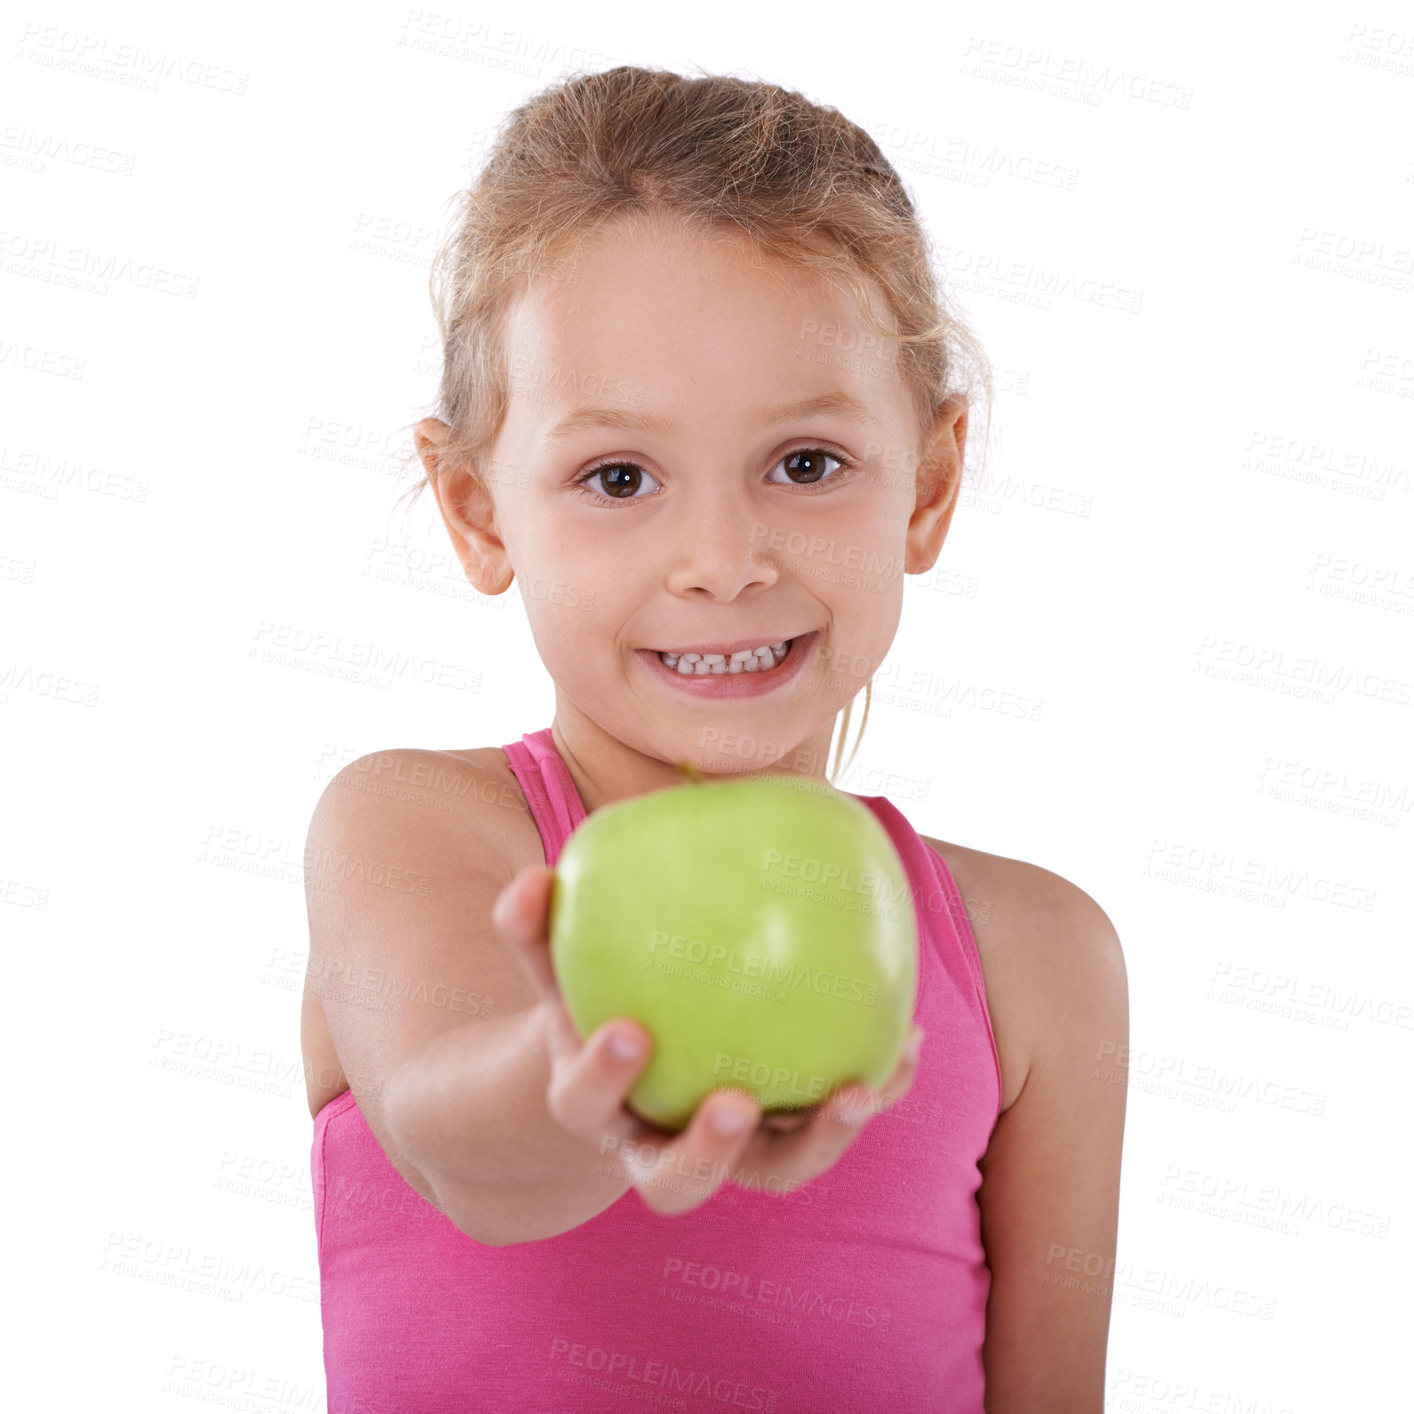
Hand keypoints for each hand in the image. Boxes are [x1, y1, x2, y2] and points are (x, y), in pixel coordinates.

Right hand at [491, 863, 923, 1217]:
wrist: (633, 1064)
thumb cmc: (593, 1000)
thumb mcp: (557, 969)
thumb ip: (537, 929)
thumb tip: (533, 877)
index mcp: (594, 1105)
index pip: (585, 1104)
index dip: (603, 1077)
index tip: (630, 1031)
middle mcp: (656, 1145)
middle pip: (675, 1183)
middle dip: (707, 1152)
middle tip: (738, 1103)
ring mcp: (727, 1152)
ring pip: (770, 1173)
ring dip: (819, 1141)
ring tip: (860, 1089)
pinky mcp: (783, 1138)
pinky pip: (828, 1124)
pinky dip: (872, 1090)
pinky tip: (907, 1041)